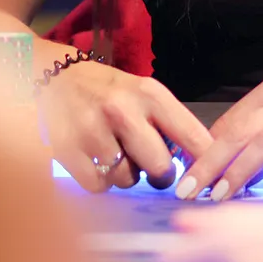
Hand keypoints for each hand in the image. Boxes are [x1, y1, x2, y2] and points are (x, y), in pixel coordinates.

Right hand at [39, 59, 213, 192]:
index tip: (206, 178)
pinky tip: (95, 160)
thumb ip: (168, 123)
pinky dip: (101, 180)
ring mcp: (93, 130)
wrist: (56, 76)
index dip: (204, 163)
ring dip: (125, 175)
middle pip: (160, 167)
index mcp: (150, 94)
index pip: (190, 134)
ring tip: (115, 153)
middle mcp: (123, 109)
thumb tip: (197, 162)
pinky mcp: (68, 149)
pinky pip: (99, 185)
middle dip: (160, 174)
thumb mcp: (144, 93)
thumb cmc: (108, 89)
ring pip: (127, 179)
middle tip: (151, 167)